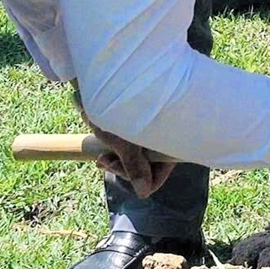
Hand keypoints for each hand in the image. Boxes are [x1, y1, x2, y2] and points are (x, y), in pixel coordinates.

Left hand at [71, 82, 175, 197]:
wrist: (109, 74)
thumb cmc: (121, 105)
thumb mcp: (125, 139)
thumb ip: (134, 166)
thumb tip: (143, 194)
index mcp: (167, 143)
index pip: (156, 178)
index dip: (138, 180)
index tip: (119, 169)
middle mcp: (162, 139)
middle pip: (145, 170)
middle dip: (124, 168)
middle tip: (104, 162)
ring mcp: (152, 133)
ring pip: (137, 158)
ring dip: (119, 159)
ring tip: (102, 155)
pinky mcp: (142, 126)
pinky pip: (133, 147)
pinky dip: (119, 149)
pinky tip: (105, 149)